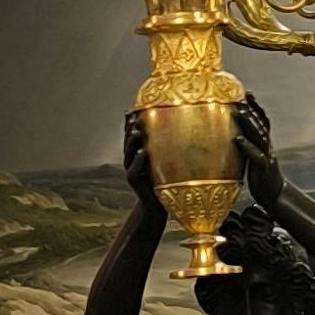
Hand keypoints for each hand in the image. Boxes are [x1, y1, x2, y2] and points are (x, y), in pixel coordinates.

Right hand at [122, 108, 160, 223]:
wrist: (158, 205)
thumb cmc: (166, 182)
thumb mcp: (167, 161)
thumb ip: (169, 148)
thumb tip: (187, 129)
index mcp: (138, 152)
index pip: (132, 134)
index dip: (130, 122)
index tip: (133, 109)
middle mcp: (132, 159)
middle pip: (128, 140)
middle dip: (130, 128)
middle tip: (136, 117)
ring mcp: (131, 170)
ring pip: (128, 153)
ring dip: (132, 142)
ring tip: (137, 131)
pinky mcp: (133, 181)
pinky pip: (133, 170)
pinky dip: (137, 161)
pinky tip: (142, 153)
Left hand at [233, 93, 283, 215]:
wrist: (275, 196)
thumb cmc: (262, 177)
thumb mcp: (255, 158)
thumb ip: (248, 146)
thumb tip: (235, 135)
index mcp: (265, 144)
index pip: (262, 121)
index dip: (256, 107)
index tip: (247, 93)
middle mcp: (267, 147)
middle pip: (261, 124)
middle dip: (252, 110)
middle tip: (241, 97)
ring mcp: (267, 156)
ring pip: (260, 136)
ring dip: (250, 123)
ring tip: (240, 112)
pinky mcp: (263, 168)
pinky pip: (255, 155)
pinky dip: (246, 146)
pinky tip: (237, 139)